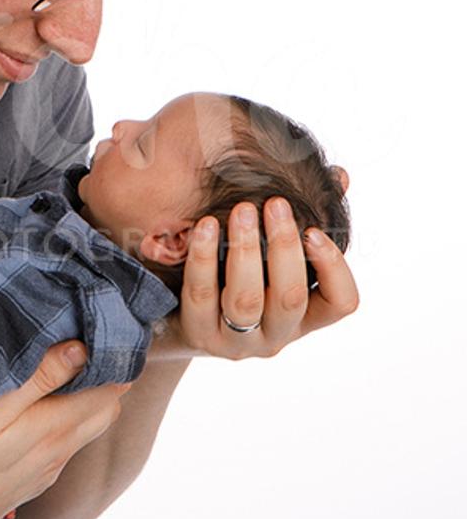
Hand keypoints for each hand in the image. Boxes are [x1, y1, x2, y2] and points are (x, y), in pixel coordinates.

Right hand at [0, 341, 127, 518]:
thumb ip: (38, 378)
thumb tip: (82, 349)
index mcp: (55, 430)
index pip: (110, 392)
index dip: (113, 360)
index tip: (101, 330)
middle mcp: (58, 454)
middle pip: (103, 412)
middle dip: (105, 377)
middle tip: (87, 341)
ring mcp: (43, 473)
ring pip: (82, 431)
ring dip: (83, 400)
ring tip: (64, 366)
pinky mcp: (25, 485)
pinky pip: (59, 449)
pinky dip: (62, 423)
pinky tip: (37, 411)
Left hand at [161, 195, 358, 360]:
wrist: (178, 321)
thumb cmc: (235, 279)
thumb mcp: (271, 258)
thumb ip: (304, 222)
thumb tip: (340, 177)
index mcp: (304, 318)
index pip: (340, 303)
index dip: (334, 268)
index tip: (315, 229)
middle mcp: (276, 336)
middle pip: (291, 296)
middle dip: (284, 246)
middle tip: (276, 203)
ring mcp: (236, 341)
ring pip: (246, 299)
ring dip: (245, 249)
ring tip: (242, 210)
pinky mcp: (198, 333)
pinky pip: (201, 294)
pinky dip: (204, 258)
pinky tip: (204, 226)